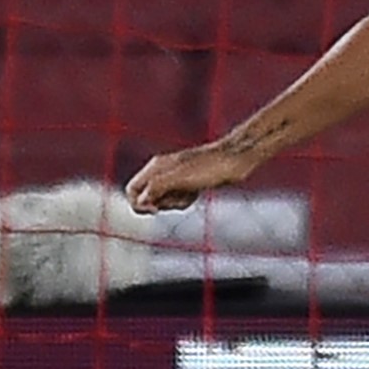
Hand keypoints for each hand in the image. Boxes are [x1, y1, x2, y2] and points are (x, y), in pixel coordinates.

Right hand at [126, 144, 254, 213]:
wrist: (236, 159)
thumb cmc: (211, 167)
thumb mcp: (182, 178)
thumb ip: (157, 187)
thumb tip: (141, 200)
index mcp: (156, 167)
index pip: (132, 189)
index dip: (139, 204)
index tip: (156, 209)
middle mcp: (162, 171)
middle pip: (147, 198)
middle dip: (161, 205)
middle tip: (179, 198)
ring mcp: (175, 177)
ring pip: (163, 200)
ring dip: (175, 203)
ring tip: (191, 193)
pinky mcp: (188, 183)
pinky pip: (177, 199)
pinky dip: (185, 201)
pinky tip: (196, 193)